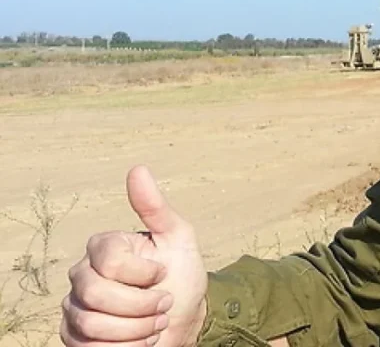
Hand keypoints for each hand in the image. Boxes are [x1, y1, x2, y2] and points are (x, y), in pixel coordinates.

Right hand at [61, 165, 208, 346]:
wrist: (185, 318)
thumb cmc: (182, 275)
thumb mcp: (178, 238)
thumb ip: (156, 207)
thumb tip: (138, 169)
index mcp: (103, 247)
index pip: (111, 262)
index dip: (143, 274)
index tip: (163, 273)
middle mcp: (81, 275)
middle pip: (96, 296)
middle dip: (141, 306)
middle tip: (163, 304)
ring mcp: (74, 307)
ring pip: (93, 326)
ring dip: (136, 330)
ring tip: (155, 323)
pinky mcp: (74, 337)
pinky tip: (141, 340)